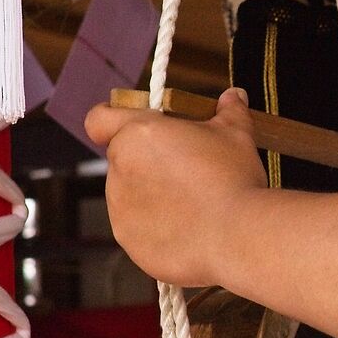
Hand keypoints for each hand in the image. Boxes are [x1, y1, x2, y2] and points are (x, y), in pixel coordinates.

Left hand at [87, 89, 266, 287]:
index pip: (98, 119)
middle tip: (187, 169)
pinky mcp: (129, 241)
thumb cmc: (234, 179)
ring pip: (129, 194)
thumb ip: (228, 111)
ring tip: (194, 204)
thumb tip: (233, 95)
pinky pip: (138, 228)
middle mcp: (120, 169)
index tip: (138, 126)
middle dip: (148, 160)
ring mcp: (120, 209)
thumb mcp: (236, 135)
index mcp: (138, 134)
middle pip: (123, 158)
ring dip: (152, 194)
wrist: (239, 237)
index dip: (112, 119)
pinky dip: (157, 227)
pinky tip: (191, 228)